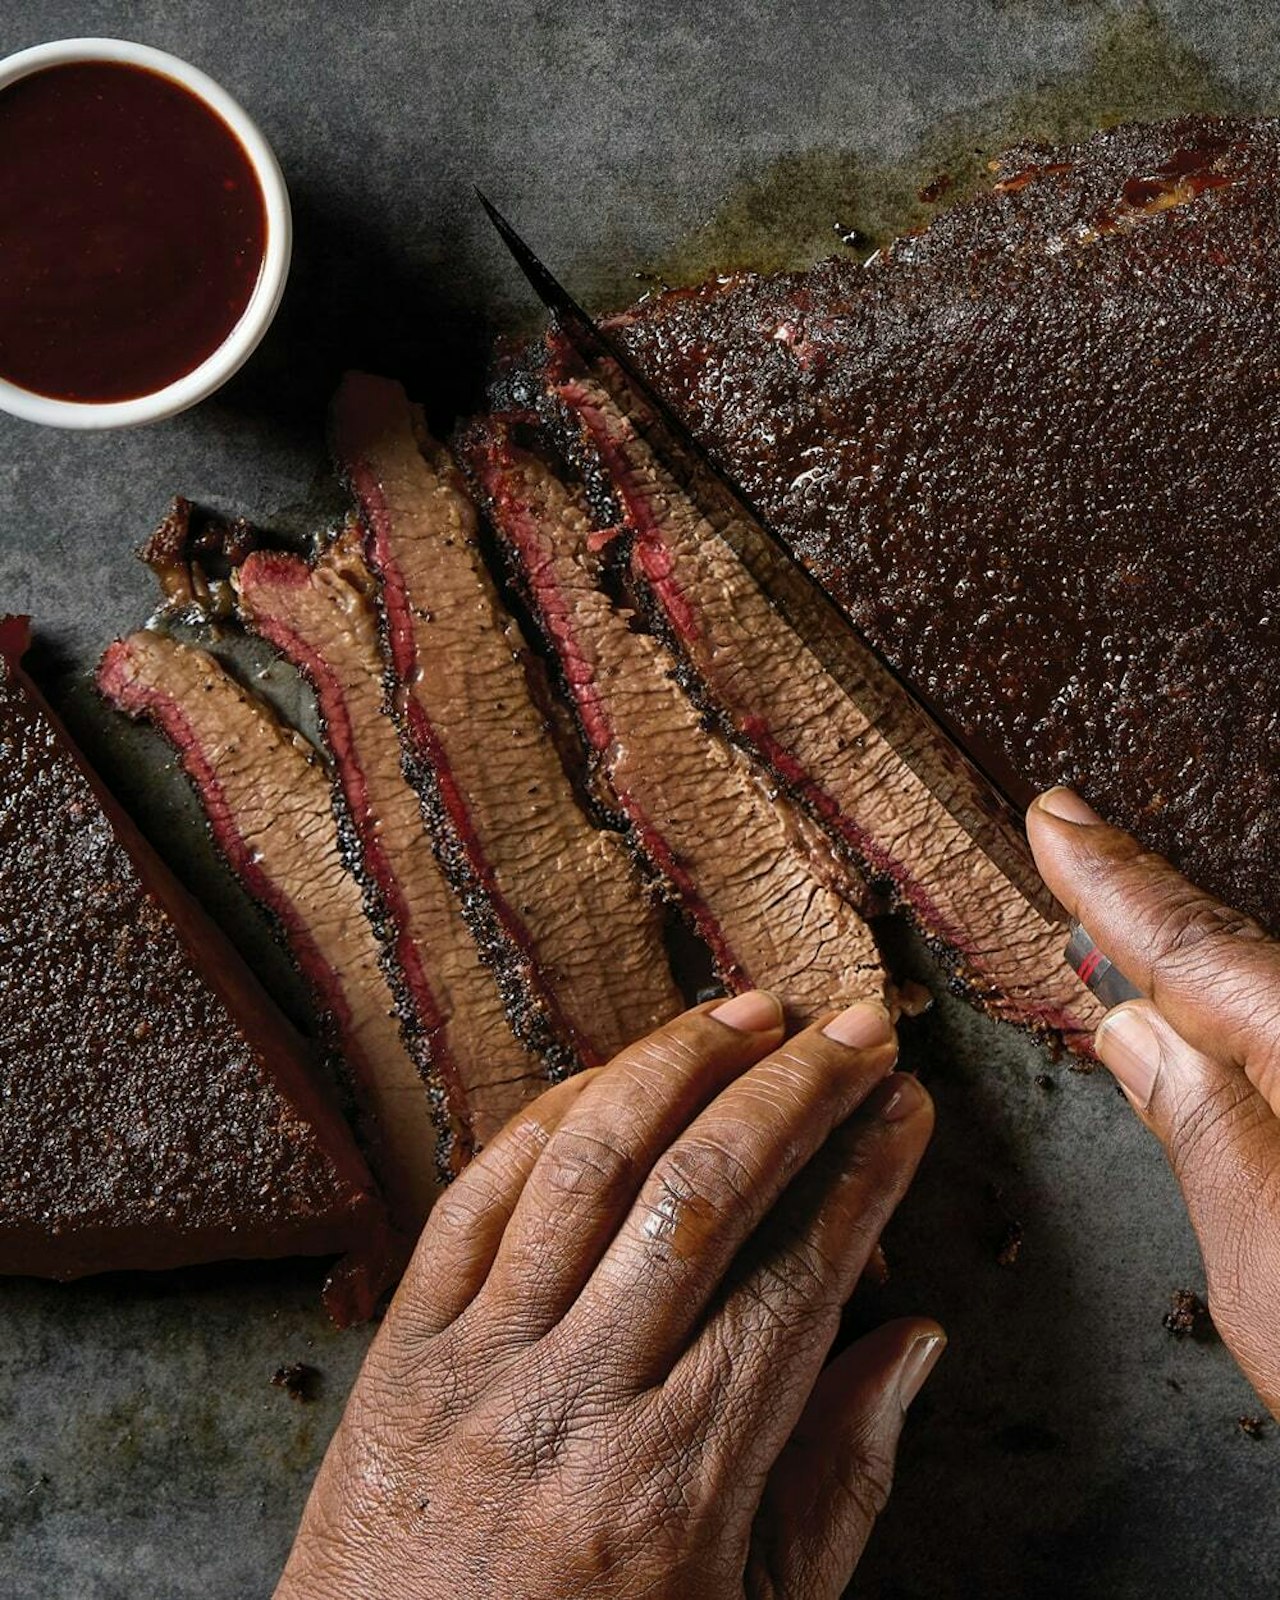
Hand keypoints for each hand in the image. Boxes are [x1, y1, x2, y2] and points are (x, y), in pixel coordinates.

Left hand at [277, 992, 940, 1598]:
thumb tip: (914, 1338)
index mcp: (675, 1488)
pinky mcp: (399, 1347)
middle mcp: (572, 1404)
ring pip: (586, 1168)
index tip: (905, 1108)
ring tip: (752, 1012)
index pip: (794, 1283)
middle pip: (700, 1198)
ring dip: (677, 1068)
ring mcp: (473, 1364)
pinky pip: (475, 1194)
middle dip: (795, 1092)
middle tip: (859, 1028)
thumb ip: (838, 1486)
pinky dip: (553, 1116)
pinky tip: (619, 1075)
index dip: (863, 1178)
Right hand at [1028, 788, 1279, 1415]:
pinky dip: (1259, 1037)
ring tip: (1133, 948)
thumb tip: (1136, 1024)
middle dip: (1161, 914)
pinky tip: (1227, 1047)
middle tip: (1084, 855)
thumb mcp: (1268, 1264)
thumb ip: (1201, 1124)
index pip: (1204, 950)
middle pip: (1255, 967)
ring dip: (1212, 977)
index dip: (1118, 882)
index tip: (1060, 820)